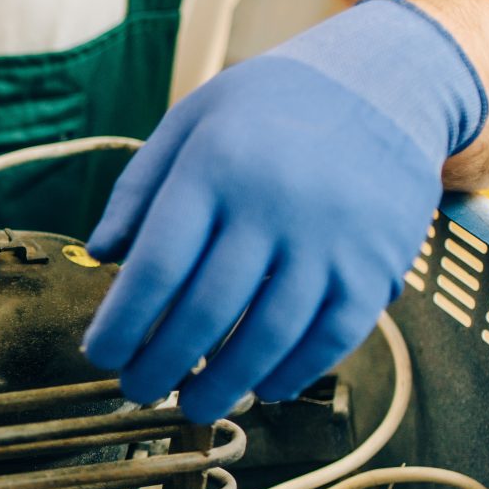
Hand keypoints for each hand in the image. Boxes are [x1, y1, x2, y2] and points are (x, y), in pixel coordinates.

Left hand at [82, 0, 486, 423]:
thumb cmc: (270, 107)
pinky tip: (263, 386)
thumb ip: (139, 188)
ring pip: (267, 336)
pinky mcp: (375, 266)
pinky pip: (330, 338)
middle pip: (205, 311)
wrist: (388, 82)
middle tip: (137, 390)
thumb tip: (100, 255)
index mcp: (216, 168)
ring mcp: (330, 241)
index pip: (157, 265)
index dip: (123, 322)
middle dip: (161, 364)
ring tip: (193, 405)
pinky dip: (293, 372)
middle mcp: (273, 207)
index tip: (100, 355)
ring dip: (224, 384)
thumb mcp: (192, 120)